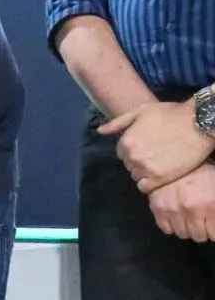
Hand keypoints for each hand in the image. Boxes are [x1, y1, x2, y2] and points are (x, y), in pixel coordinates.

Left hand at [100, 100, 214, 192]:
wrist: (199, 122)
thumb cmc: (170, 114)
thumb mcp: (140, 111)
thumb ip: (118, 123)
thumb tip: (100, 131)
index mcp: (125, 142)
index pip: (122, 154)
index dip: (135, 150)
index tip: (149, 146)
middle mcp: (132, 157)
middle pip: (129, 166)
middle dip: (140, 161)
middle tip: (157, 154)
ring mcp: (145, 168)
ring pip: (137, 177)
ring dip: (146, 172)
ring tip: (161, 163)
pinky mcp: (160, 178)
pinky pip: (145, 188)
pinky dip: (150, 183)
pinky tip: (161, 175)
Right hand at [148, 163, 214, 241]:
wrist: (175, 158)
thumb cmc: (201, 171)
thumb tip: (213, 220)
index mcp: (211, 205)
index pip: (214, 235)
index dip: (213, 230)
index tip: (211, 225)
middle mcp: (193, 210)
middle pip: (199, 236)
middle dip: (202, 230)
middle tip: (201, 219)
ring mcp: (174, 210)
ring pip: (182, 234)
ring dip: (187, 228)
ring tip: (188, 216)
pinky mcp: (158, 209)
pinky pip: (166, 228)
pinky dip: (171, 225)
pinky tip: (175, 215)